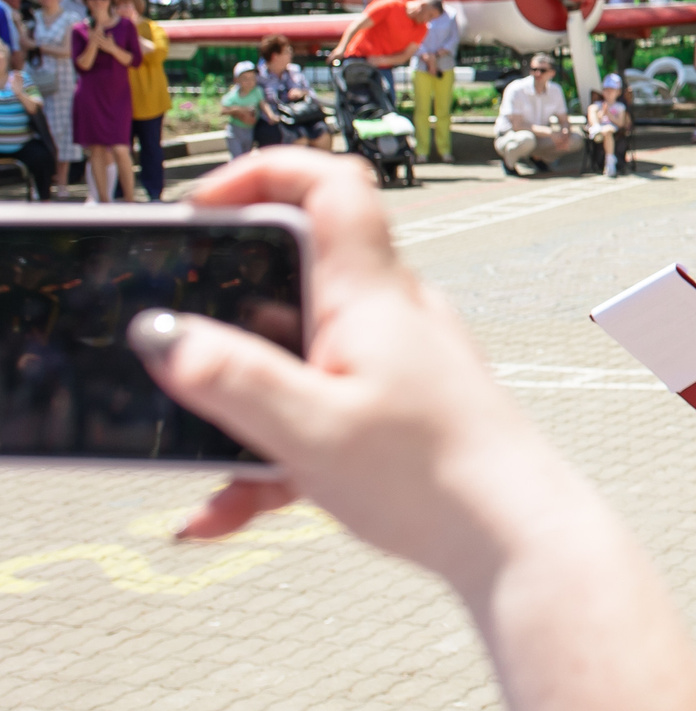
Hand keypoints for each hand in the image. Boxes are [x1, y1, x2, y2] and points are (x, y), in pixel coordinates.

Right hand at [127, 149, 581, 591]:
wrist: (519, 537)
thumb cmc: (438, 479)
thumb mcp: (309, 429)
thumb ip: (230, 379)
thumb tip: (162, 333)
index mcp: (371, 296)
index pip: (331, 185)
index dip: (263, 172)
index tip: (199, 206)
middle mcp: (389, 314)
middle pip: (294, 275)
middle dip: (224, 318)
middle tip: (174, 356)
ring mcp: (396, 361)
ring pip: (296, 360)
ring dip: (242, 409)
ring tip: (203, 469)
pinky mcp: (398, 409)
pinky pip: (319, 411)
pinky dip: (274, 452)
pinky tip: (232, 510)